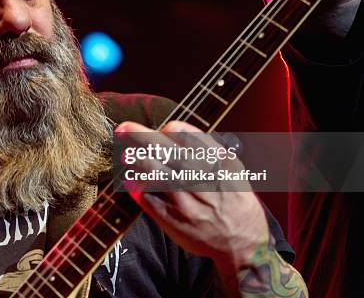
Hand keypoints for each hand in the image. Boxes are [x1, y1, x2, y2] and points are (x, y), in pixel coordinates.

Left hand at [115, 120, 268, 275]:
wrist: (245, 241)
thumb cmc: (232, 197)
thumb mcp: (231, 169)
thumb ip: (205, 149)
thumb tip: (169, 129)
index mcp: (220, 164)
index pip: (190, 138)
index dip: (170, 130)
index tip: (161, 129)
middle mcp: (205, 182)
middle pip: (170, 154)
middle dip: (143, 138)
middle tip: (124, 127)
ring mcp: (190, 203)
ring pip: (160, 177)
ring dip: (139, 162)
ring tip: (125, 154)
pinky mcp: (176, 221)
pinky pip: (153, 201)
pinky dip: (140, 189)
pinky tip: (130, 180)